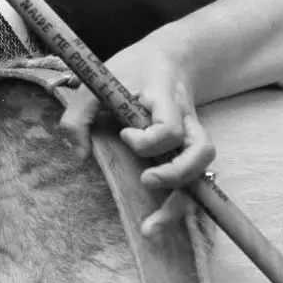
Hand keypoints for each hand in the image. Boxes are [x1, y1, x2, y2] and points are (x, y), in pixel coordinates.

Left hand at [59, 50, 214, 235]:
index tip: (124, 133)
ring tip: (152, 224)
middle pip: (200, 153)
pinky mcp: (189, 150)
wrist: (171, 57)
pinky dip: (181, 200)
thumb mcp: (99, 82)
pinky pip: (194, 178)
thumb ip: (79, 116)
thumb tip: (78, 156)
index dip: (147, 140)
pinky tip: (160, 217)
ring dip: (182, 200)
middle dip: (175, 176)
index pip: (169, 129)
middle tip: (146, 181)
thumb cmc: (132, 69)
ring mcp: (192, 136)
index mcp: (167, 101)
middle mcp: (187, 121)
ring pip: (203, 170)